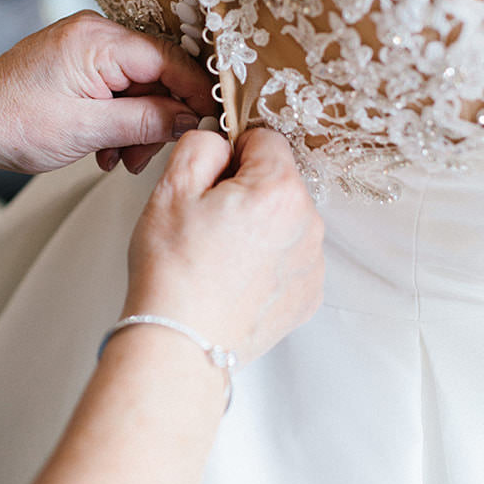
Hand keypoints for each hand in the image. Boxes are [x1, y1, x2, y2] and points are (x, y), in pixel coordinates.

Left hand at [0, 11, 212, 175]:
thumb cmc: (13, 123)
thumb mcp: (87, 130)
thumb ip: (146, 122)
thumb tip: (192, 120)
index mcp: (99, 39)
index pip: (172, 60)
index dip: (196, 94)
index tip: (213, 125)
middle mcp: (97, 33)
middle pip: (159, 73)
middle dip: (159, 118)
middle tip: (143, 158)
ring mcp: (87, 46)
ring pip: (141, 84)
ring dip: (138, 125)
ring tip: (117, 159)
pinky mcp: (80, 62)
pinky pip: (119, 87)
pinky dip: (119, 119)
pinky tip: (105, 148)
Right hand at [124, 127, 325, 364]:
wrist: (182, 343)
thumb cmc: (174, 272)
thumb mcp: (171, 188)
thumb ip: (202, 145)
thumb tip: (221, 140)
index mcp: (279, 189)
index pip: (265, 139)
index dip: (232, 151)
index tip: (212, 177)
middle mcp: (308, 223)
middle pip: (278, 181)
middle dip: (246, 190)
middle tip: (208, 221)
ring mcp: (312, 263)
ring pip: (285, 220)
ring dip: (259, 226)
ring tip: (219, 255)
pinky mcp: (308, 295)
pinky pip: (290, 258)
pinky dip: (267, 262)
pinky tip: (235, 278)